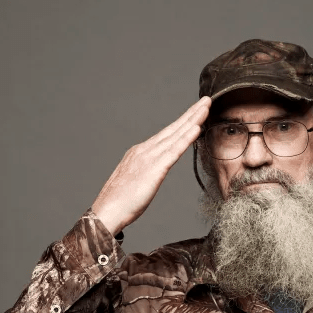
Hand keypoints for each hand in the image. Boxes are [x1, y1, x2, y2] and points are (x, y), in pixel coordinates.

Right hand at [91, 96, 210, 235]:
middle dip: (191, 114)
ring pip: (175, 135)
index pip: (166, 134)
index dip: (182, 122)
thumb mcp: (137, 182)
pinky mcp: (154, 169)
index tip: (196, 112)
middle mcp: (145, 150)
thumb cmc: (120, 202)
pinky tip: (196, 129)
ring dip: (192, 120)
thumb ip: (147, 172)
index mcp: (140, 152)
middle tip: (206, 100)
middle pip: (173, 129)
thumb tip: (155, 171)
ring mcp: (149, 158)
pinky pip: (174, 152)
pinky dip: (185, 139)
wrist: (107, 211)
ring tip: (205, 107)